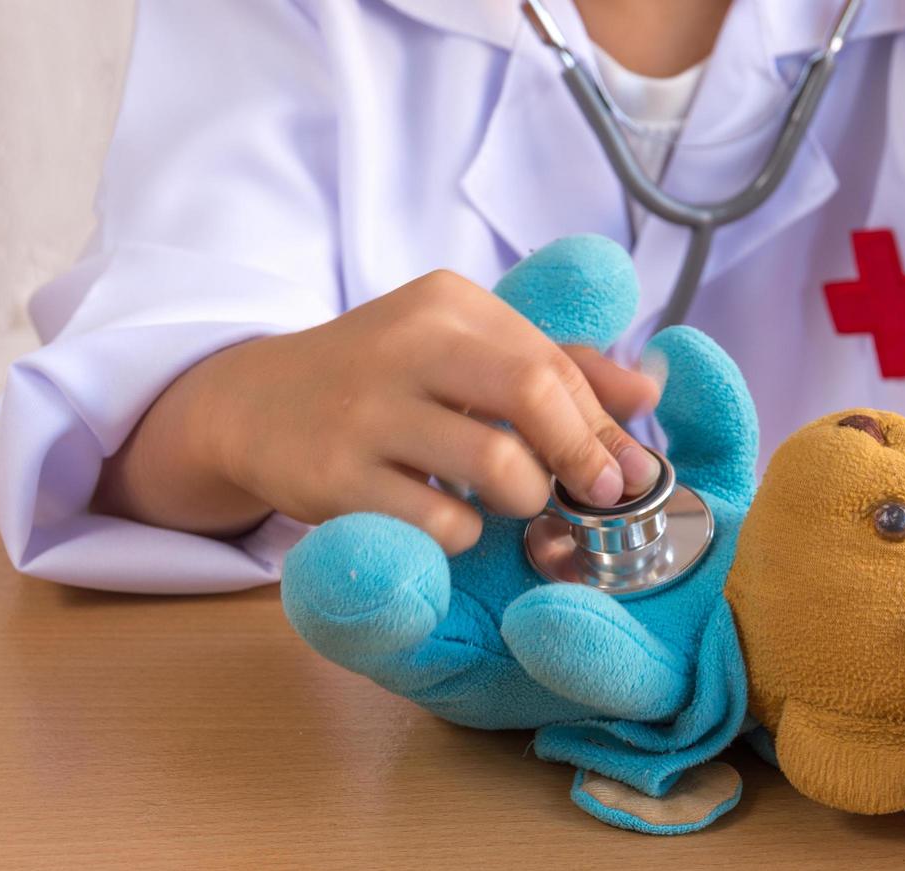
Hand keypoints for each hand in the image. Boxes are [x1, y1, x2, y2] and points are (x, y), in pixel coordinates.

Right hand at [95, 270, 660, 550]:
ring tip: (508, 501)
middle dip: (583, 457)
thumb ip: (557, 364)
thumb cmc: (384, 380)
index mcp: (448, 304)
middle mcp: (407, 343)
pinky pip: (440, 521)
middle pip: (534, 394)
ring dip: (524, 499)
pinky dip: (464, 532)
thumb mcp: (462, 348)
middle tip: (595, 497)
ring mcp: (366, 409)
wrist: (254, 404)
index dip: (605, 425)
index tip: (630, 472)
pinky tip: (448, 518)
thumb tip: (650, 391)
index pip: (556, 362)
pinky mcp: (335, 475)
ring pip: (497, 466)